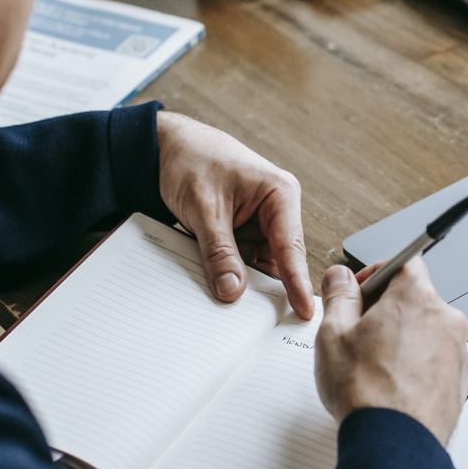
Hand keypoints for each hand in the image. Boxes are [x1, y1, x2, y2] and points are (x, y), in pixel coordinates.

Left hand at [156, 111, 312, 318]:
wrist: (164, 147)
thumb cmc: (192, 160)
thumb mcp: (204, 209)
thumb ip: (220, 252)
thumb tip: (233, 290)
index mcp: (280, 194)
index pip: (291, 246)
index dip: (297, 281)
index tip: (303, 311)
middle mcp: (276, 210)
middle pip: (278, 260)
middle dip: (265, 287)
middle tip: (259, 321)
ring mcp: (259, 222)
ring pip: (258, 264)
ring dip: (243, 280)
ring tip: (228, 300)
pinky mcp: (242, 231)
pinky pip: (240, 260)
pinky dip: (229, 272)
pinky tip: (218, 284)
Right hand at [315, 258, 467, 444]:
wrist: (395, 444)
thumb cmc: (366, 392)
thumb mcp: (334, 334)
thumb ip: (339, 296)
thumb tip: (340, 277)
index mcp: (417, 298)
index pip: (403, 263)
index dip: (376, 272)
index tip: (359, 290)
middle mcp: (446, 318)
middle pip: (415, 298)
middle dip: (386, 309)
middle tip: (358, 332)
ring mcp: (457, 350)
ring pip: (426, 330)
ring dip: (402, 338)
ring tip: (374, 366)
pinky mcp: (460, 379)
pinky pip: (435, 358)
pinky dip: (416, 363)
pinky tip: (392, 384)